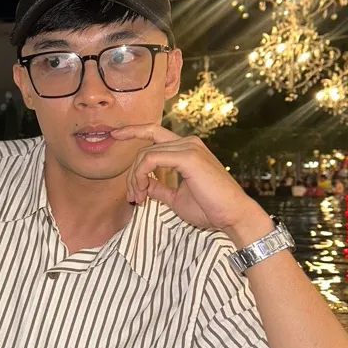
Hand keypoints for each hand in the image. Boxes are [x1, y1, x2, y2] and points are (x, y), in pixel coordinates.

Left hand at [110, 124, 270, 240]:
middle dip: (132, 173)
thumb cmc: (210, 208)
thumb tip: (144, 185)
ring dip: (135, 178)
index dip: (133, 131)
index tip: (115, 135)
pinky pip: (151, 159)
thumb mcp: (177, 197)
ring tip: (138, 198)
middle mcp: (188, 142)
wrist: (233, 216)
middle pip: (145, 148)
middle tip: (133, 197)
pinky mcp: (188, 156)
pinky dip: (141, 175)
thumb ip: (160, 188)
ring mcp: (189, 147)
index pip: (154, 133)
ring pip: (145, 154)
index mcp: (187, 149)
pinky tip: (143, 191)